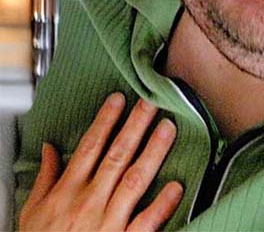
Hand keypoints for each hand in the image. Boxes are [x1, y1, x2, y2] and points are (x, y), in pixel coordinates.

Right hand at [19, 93, 182, 231]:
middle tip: (151, 102)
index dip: (106, 120)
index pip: (90, 146)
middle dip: (136, 125)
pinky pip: (145, 222)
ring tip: (168, 128)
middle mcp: (90, 202)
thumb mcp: (32, 212)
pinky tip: (176, 186)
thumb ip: (45, 178)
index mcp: (68, 191)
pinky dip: (162, 205)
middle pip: (117, 154)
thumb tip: (49, 149)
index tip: (119, 99)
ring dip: (153, 152)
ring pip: (134, 179)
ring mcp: (108, 222)